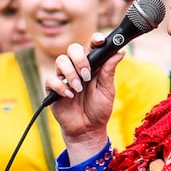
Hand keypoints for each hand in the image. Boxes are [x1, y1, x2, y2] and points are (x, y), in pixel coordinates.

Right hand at [46, 38, 124, 152]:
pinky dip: (61, 86)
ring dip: (71, 73)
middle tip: (87, 74)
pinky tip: (69, 96)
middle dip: (80, 59)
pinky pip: (51, 79)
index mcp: (92, 66)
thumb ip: (109, 71)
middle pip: (73, 48)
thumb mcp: (107, 90)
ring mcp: (64, 78)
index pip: (91, 46)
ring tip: (79, 89)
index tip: (100, 41)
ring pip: (61, 61)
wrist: (87, 130)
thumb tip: (119, 52)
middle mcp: (76, 68)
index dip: (95, 40)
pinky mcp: (53, 89)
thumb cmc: (98, 110)